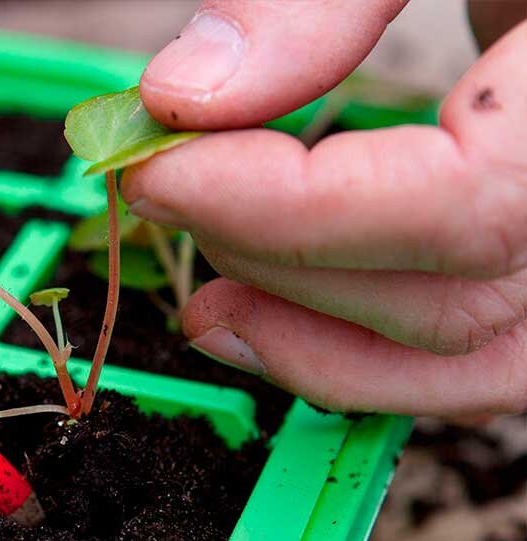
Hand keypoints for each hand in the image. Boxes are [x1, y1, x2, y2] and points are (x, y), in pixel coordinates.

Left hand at [121, 1, 526, 417]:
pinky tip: (260, 327)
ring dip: (308, 336)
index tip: (158, 171)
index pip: (465, 201)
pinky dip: (360, 359)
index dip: (293, 210)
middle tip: (165, 189)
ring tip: (202, 296)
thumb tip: (184, 93)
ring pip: (464, 352)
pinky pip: (471, 353)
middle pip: (452, 295)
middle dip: (278, 257)